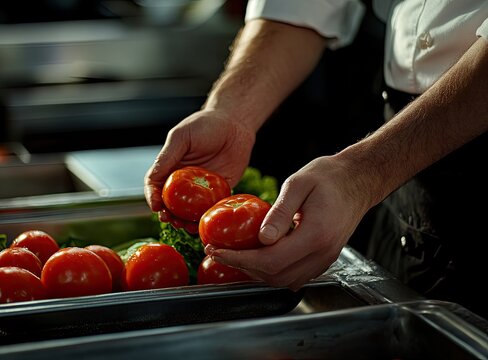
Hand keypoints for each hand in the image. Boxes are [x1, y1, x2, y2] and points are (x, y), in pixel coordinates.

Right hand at [144, 108, 255, 211]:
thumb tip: (152, 180)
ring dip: (186, 220)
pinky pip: (211, 207)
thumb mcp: (181, 137)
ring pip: (190, 210)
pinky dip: (207, 217)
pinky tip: (205, 222)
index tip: (156, 207)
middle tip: (171, 220)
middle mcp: (184, 181)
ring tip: (187, 226)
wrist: (235, 123)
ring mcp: (201, 188)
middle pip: (171, 203)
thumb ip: (167, 157)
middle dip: (168, 214)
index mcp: (171, 167)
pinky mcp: (220, 191)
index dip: (153, 197)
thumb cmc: (206, 125)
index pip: (155, 186)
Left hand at [205, 155, 370, 290]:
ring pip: (285, 280)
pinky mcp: (324, 258)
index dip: (240, 259)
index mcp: (316, 234)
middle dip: (244, 267)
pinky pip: (295, 275)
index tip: (217, 251)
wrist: (357, 181)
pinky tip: (259, 256)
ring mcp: (325, 259)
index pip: (271, 260)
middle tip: (220, 252)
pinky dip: (273, 271)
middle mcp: (322, 253)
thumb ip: (279, 212)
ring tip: (236, 255)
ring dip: (258, 272)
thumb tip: (262, 239)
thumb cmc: (328, 177)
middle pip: (276, 276)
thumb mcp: (298, 184)